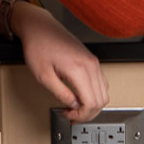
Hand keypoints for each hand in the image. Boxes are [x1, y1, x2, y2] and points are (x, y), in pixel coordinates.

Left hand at [12, 2, 108, 121]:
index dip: (81, 115)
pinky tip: (79, 95)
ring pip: (104, 92)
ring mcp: (93, 61)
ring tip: (74, 106)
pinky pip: (101, 82)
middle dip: (87, 113)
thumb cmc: (39, 47)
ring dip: (92, 104)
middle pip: (102, 100)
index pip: (92, 103)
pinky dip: (94, 93)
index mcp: (79, 69)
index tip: (69, 115)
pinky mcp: (91, 59)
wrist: (40, 28)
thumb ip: (61, 93)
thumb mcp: (44, 76)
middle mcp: (91, 64)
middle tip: (71, 114)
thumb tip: (73, 105)